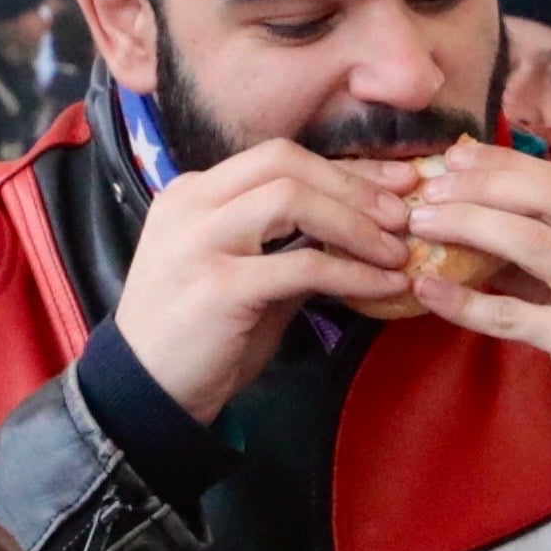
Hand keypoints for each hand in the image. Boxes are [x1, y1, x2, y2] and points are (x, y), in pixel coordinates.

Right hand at [111, 140, 412, 424]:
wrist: (147, 393)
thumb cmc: (200, 337)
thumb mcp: (243, 276)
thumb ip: (288, 246)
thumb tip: (361, 230)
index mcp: (194, 193)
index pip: (278, 157)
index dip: (344, 166)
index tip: (395, 182)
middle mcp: (191, 205)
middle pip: (285, 162)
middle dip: (354, 184)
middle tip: (402, 214)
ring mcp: (200, 241)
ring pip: (292, 200)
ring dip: (356, 223)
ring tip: (397, 251)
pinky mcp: (218, 286)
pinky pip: (302, 265)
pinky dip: (352, 272)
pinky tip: (384, 286)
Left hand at [402, 142, 550, 479]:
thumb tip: (485, 199)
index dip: (504, 163)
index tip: (456, 158)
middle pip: (546, 196)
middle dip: (479, 185)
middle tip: (429, 189)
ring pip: (527, 241)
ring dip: (465, 226)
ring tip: (420, 225)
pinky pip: (511, 314)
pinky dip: (463, 300)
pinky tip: (426, 290)